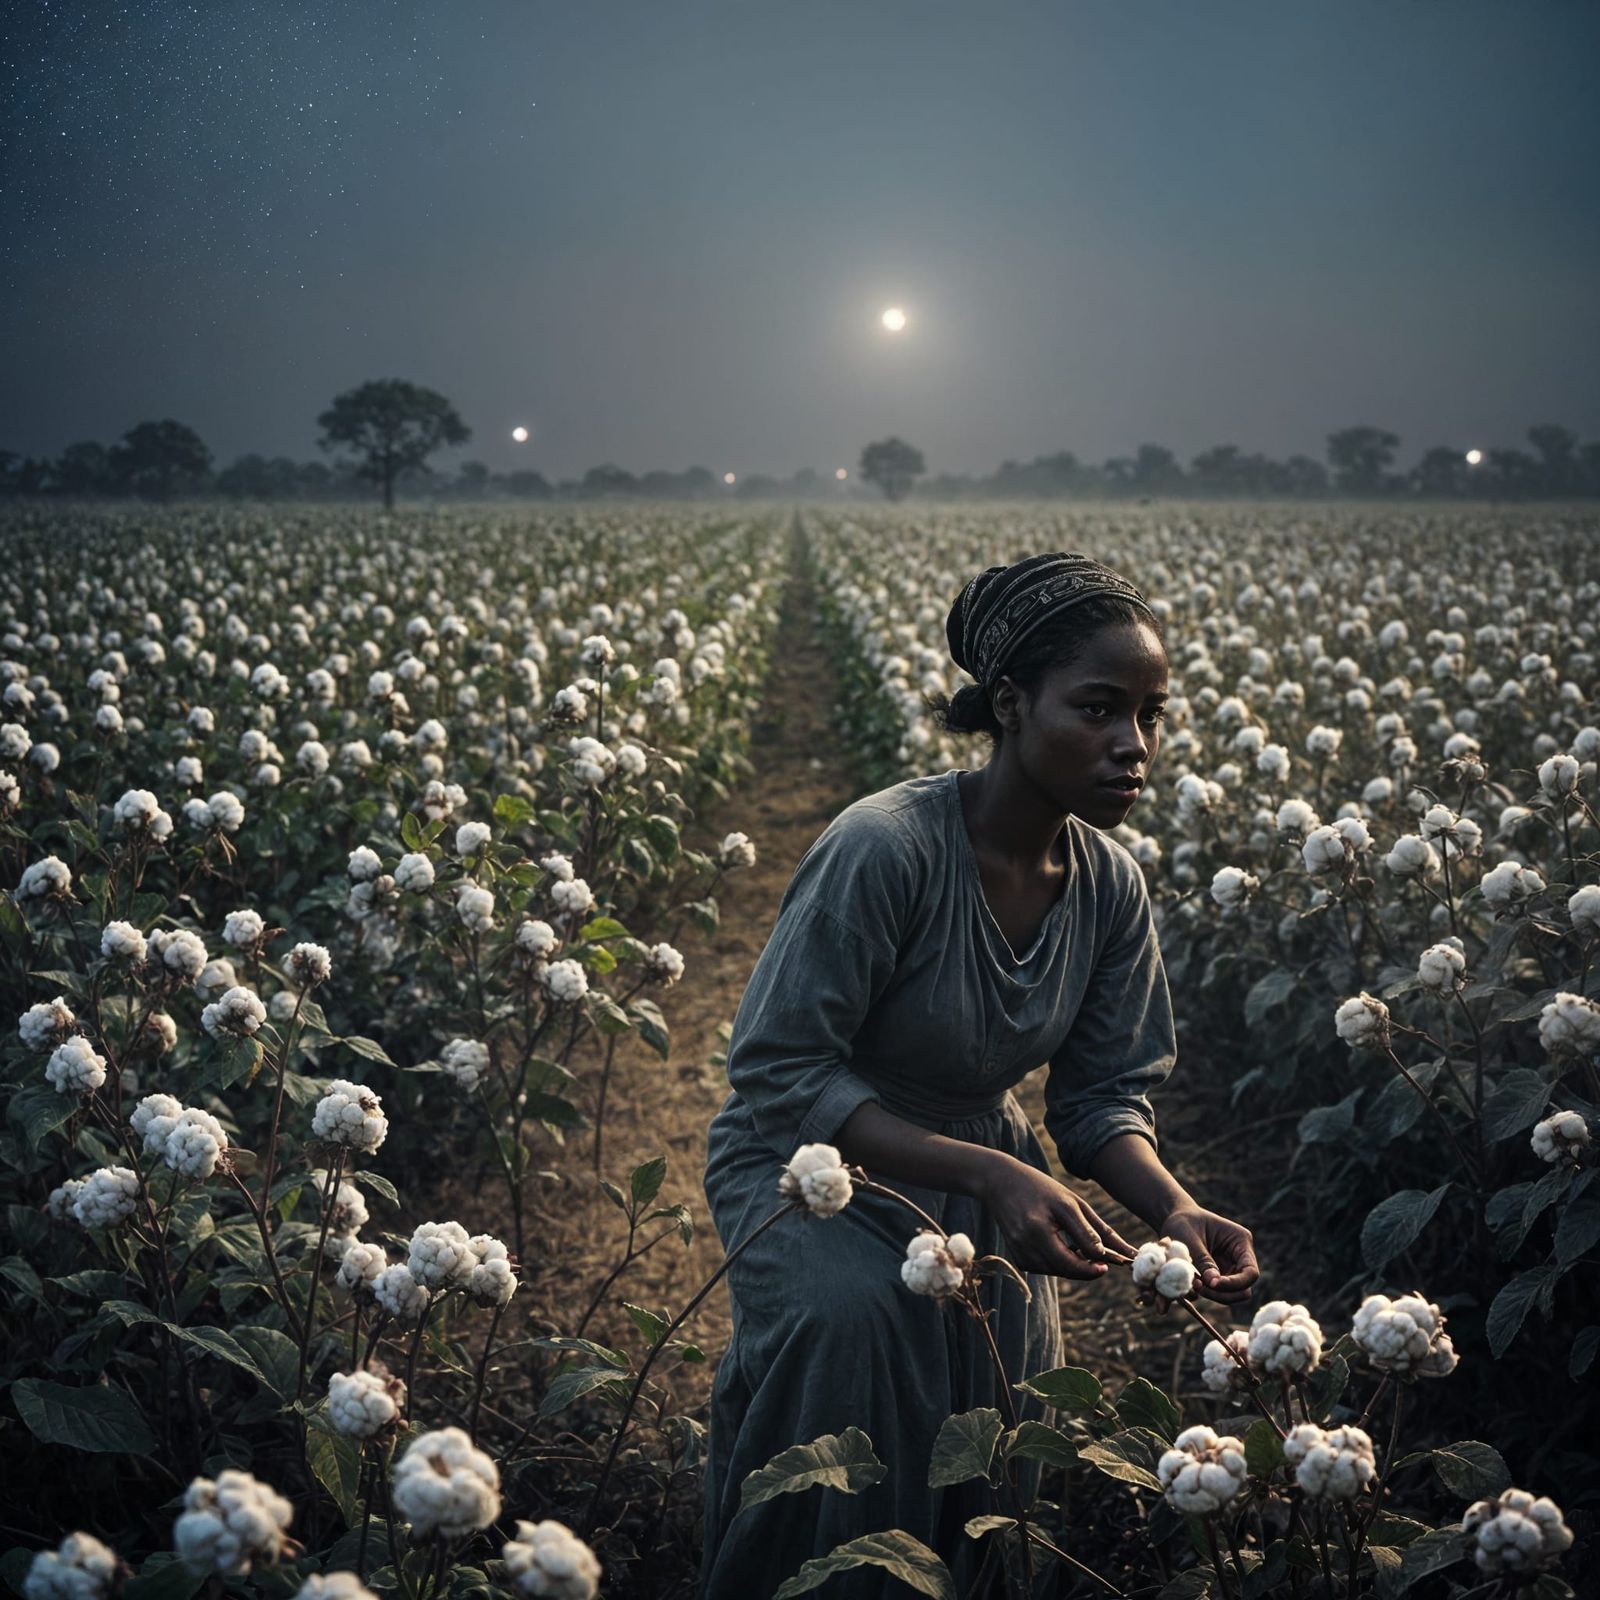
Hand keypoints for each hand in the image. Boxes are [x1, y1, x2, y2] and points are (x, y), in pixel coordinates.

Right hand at [978, 1154, 1136, 1280]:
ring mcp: (1019, 1252)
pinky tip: (1062, 1246)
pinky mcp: (1017, 1257)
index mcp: (1039, 1228)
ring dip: (1074, 1265)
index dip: (1096, 1265)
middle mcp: (1026, 1243)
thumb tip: (1121, 1253)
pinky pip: (1046, 1268)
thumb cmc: (1040, 1188)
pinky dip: (1059, 1262)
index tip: (1114, 1263)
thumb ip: (1094, 1230)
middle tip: (1104, 1262)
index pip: (1073, 1261)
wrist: (1000, 1182)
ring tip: (1083, 1249)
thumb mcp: (1070, 1202)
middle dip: (1088, 1268)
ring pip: (1057, 1271)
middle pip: (1066, 1269)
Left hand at [1160, 1205, 1258, 1304]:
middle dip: (1223, 1293)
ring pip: (1232, 1294)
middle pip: (1244, 1288)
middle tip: (1200, 1288)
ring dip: (1214, 1295)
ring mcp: (1230, 1268)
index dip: (1235, 1283)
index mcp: (1240, 1241)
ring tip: (1194, 1285)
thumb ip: (1203, 1260)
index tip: (1213, 1283)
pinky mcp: (1219, 1276)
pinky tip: (1191, 1283)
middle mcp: (1240, 1257)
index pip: (1250, 1272)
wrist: (1176, 1220)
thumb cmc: (1183, 1223)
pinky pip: (1219, 1293)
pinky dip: (1207, 1293)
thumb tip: (1214, 1283)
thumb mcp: (1190, 1238)